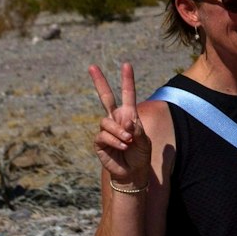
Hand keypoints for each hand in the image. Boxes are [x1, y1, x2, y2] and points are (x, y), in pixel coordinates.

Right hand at [89, 63, 151, 187]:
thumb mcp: (145, 140)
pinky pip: (103, 135)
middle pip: (105, 97)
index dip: (127, 80)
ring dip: (120, 131)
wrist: (133, 171)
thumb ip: (137, 129)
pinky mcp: (99, 141)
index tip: (126, 64)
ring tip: (129, 141)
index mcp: (129, 115)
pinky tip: (123, 146)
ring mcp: (106, 129)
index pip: (127, 95)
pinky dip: (115, 140)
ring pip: (107, 122)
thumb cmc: (140, 154)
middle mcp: (115, 119)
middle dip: (99, 81)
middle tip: (92, 66)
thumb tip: (126, 120)